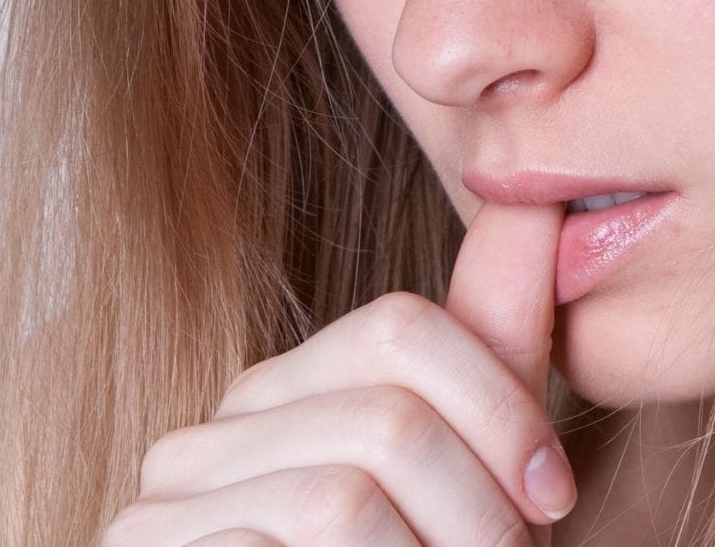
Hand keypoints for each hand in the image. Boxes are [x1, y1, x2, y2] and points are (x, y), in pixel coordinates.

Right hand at [101, 201, 574, 545]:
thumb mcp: (473, 479)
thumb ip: (490, 353)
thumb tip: (536, 203)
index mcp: (285, 395)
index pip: (401, 327)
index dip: (501, 405)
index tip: (553, 499)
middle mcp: (206, 437)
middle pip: (387, 414)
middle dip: (481, 513)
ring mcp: (161, 514)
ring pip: (348, 492)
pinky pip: (297, 544)